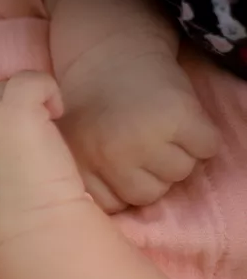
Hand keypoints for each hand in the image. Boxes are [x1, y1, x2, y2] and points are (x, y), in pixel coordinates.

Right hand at [0, 72, 85, 250]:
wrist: (33, 232)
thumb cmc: (10, 223)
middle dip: (4, 116)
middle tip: (26, 146)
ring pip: (5, 90)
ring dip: (27, 106)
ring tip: (44, 137)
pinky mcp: (13, 111)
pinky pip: (31, 80)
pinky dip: (48, 90)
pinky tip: (58, 114)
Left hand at [58, 47, 218, 211]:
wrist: (109, 55)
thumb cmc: (92, 110)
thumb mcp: (72, 152)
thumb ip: (85, 185)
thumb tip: (103, 222)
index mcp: (82, 168)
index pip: (117, 206)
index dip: (123, 185)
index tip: (118, 163)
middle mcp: (110, 156)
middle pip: (150, 194)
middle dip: (152, 172)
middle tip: (142, 143)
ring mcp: (145, 138)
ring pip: (180, 173)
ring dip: (177, 154)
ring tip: (158, 130)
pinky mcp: (179, 118)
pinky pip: (205, 149)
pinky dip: (201, 137)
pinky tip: (179, 120)